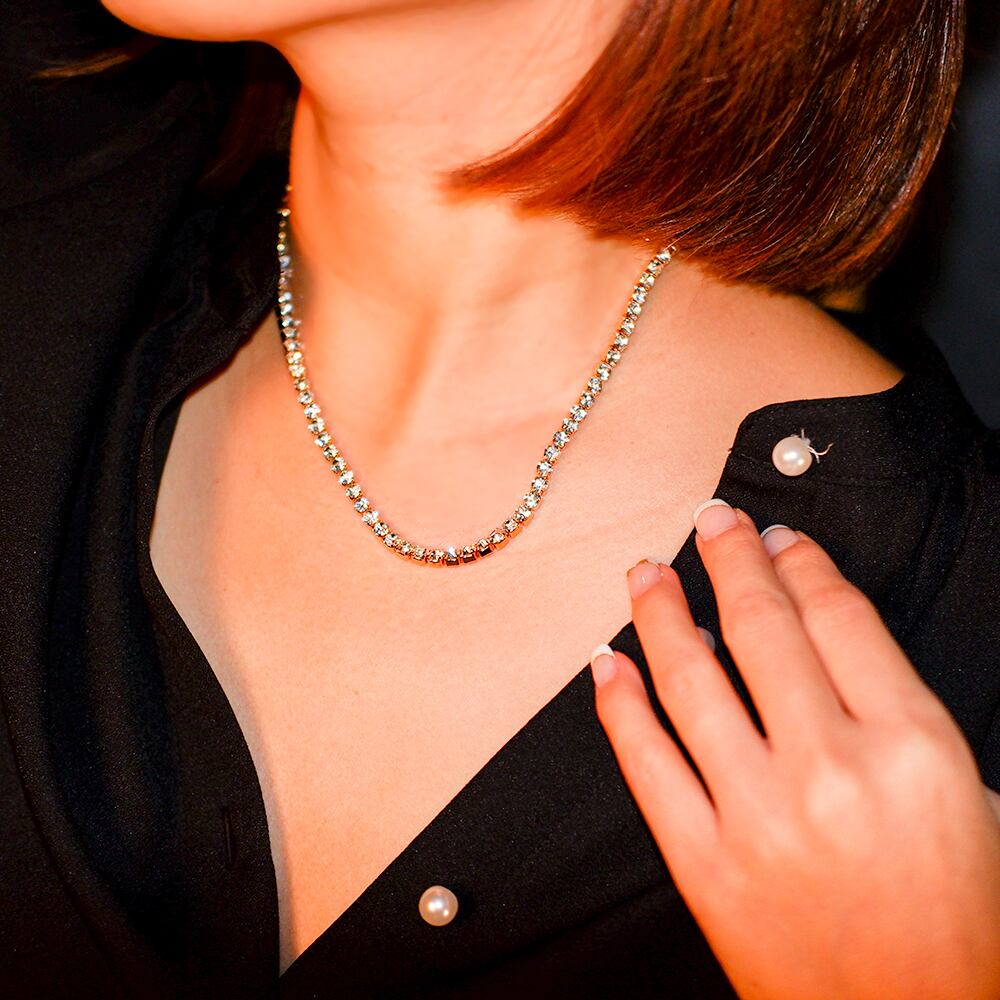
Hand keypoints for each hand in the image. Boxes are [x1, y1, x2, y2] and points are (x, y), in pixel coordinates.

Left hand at [591, 499, 999, 999]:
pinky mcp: (706, 866)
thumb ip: (896, 709)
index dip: (802, 564)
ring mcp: (759, 819)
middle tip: (710, 521)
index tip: (776, 538)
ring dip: (661, 614)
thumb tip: (818, 630)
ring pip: (691, 681)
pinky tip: (608, 664)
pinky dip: (620, 705)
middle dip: (731, 559)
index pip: (840, 618)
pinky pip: (647, 764)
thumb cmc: (963, 920)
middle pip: (763, 628)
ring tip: (646, 574)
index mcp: (912, 748)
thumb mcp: (968, 795)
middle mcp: (831, 771)